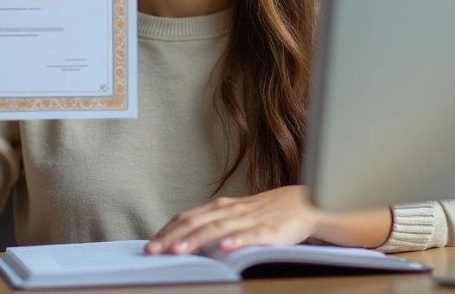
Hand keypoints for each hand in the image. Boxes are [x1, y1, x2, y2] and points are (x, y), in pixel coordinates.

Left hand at [146, 186, 321, 254]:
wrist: (304, 204)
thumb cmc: (266, 212)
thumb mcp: (236, 215)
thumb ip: (213, 223)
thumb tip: (182, 239)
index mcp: (222, 207)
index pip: (188, 217)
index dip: (167, 230)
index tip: (150, 244)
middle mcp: (232, 210)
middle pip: (197, 222)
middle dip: (172, 237)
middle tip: (153, 250)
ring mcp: (251, 220)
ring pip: (218, 228)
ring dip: (196, 239)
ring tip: (179, 250)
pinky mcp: (270, 230)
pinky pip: (251, 236)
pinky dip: (237, 240)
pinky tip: (225, 248)